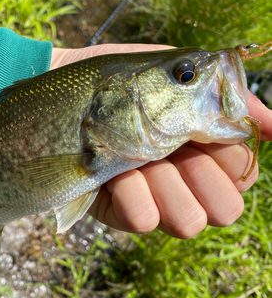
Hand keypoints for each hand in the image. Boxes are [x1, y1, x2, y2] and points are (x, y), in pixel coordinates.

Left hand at [51, 45, 271, 238]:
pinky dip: (132, 193)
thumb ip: (227, 96)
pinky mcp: (115, 209)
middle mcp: (178, 176)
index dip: (233, 162)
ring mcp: (148, 196)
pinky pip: (142, 220)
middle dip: (205, 179)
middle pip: (223, 209)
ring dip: (166, 184)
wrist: (57, 84)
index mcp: (198, 145)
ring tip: (140, 158)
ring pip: (188, 221)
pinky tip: (113, 172)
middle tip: (178, 152)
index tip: (210, 138)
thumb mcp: (173, 75)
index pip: (240, 175)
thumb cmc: (115, 78)